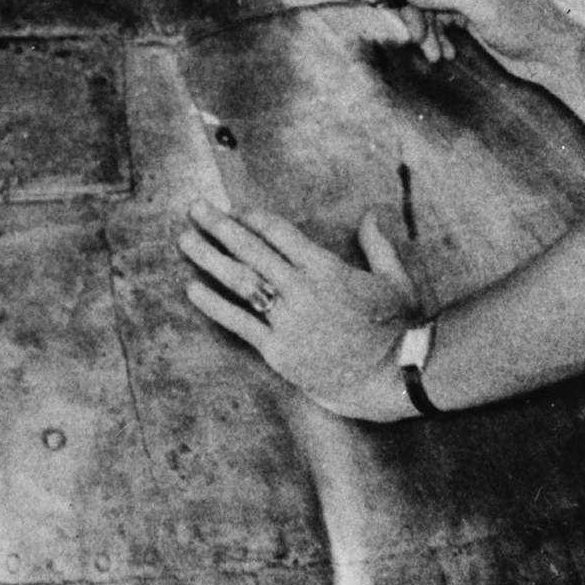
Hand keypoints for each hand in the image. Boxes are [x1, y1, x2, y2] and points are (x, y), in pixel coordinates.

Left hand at [180, 203, 417, 423]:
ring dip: (210, 259)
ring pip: (241, 282)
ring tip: (185, 241)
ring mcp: (288, 321)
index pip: (280, 232)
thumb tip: (371, 213)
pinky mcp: (279, 351)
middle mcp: (302, 289)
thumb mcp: (395, 279)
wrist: (394, 376)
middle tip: (196, 208)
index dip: (254, 218)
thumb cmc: (399, 327)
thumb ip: (378, 244)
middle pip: (252, 250)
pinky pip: (240, 323)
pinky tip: (192, 289)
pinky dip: (215, 305)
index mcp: (327, 268)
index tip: (235, 211)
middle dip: (221, 226)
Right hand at [372, 0, 572, 85]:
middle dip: (414, 9)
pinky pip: (436, 17)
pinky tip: (447, 53)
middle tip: (417, 38)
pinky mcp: (465, 9)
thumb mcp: (484, 8)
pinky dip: (436, 36)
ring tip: (435, 56)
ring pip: (424, 0)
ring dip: (424, 29)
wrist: (552, 54)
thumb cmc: (527, 24)